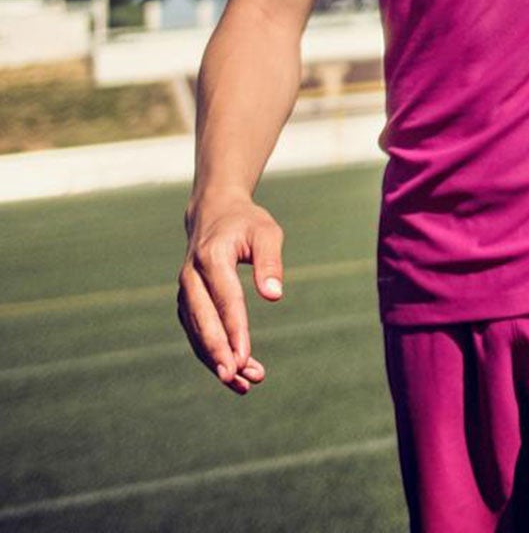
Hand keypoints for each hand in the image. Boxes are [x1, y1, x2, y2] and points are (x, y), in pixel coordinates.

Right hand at [177, 193, 284, 393]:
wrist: (213, 213)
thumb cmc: (246, 223)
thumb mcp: (266, 232)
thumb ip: (270, 262)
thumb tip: (275, 296)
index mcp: (211, 258)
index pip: (225, 299)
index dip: (234, 330)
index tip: (244, 357)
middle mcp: (191, 278)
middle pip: (204, 321)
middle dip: (219, 353)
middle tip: (236, 378)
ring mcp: (185, 293)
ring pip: (198, 333)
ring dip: (217, 360)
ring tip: (245, 384)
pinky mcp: (187, 304)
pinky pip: (197, 334)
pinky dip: (212, 355)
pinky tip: (235, 374)